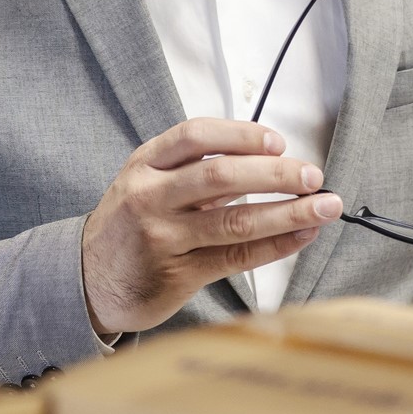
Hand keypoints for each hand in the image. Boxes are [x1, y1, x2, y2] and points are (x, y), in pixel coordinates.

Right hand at [80, 117, 344, 335]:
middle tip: (313, 174)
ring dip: (287, 212)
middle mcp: (150, 196)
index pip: (196, 135)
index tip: (278, 142)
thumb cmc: (131, 222)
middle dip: (274, 174)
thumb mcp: (147, 181)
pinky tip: (301, 235)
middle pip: (220, 176)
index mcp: (145, 163)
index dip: (241, 135)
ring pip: (234, 221)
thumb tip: (269, 159)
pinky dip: (274, 245)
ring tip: (323, 206)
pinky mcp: (178, 274)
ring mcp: (163, 237)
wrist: (88, 277)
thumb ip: (195, 168)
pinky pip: (235, 258)